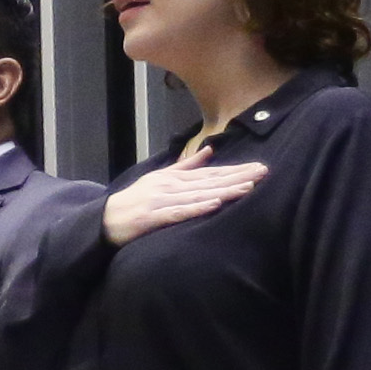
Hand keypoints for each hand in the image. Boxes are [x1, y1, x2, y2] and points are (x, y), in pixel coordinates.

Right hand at [102, 157, 267, 242]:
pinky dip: (197, 208)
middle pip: (211, 182)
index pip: (212, 173)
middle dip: (238, 177)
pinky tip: (214, 205)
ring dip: (224, 191)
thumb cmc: (136, 199)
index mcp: (176, 178)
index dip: (236, 170)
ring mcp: (164, 201)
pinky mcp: (155, 217)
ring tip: (247, 187)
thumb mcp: (160, 177)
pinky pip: (179, 213)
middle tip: (263, 172)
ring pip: (200, 196)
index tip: (258, 167)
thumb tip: (210, 151)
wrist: (107, 218)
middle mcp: (172, 186)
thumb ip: (187, 165)